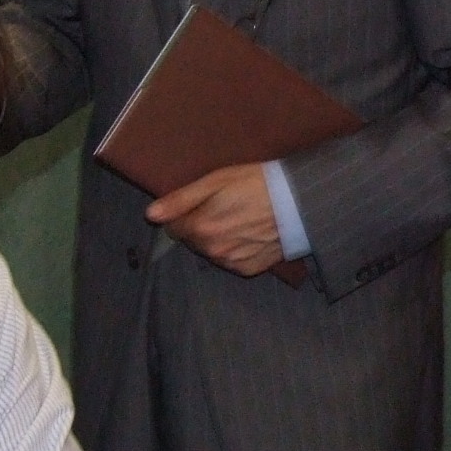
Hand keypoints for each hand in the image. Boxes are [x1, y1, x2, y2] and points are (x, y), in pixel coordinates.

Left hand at [148, 163, 284, 276]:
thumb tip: (150, 214)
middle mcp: (213, 250)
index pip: (174, 228)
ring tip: (239, 219)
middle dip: (200, 226)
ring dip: (217, 238)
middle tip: (224, 207)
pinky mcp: (249, 269)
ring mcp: (231, 263)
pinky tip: (249, 233)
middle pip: (193, 240)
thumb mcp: (216, 181)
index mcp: (200, 228)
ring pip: (211, 251)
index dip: (184, 213)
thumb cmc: (257, 183)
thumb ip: (181, 199)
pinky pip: (230, 261)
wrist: (300, 202)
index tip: (202, 202)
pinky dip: (235, 249)